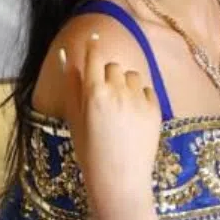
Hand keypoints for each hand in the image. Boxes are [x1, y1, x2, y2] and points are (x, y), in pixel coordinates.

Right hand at [60, 33, 162, 214]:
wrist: (120, 181)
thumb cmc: (91, 154)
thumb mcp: (75, 121)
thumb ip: (72, 86)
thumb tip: (65, 56)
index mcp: (94, 93)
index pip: (94, 57)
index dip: (93, 46)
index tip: (94, 39)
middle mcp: (117, 91)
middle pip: (113, 66)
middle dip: (108, 75)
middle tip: (105, 98)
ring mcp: (138, 100)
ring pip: (132, 76)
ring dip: (125, 85)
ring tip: (120, 109)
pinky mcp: (155, 110)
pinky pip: (147, 90)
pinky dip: (140, 97)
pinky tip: (133, 118)